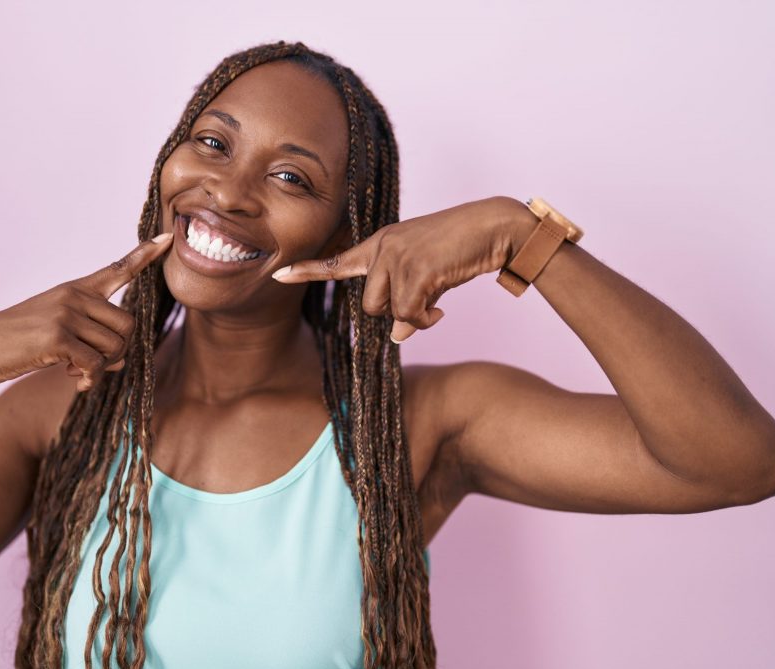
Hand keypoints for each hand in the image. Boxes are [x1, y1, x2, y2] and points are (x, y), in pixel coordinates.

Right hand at [0, 233, 173, 392]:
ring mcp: (66, 314)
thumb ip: (93, 339)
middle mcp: (74, 296)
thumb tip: (123, 360)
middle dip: (119, 351)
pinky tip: (73, 380)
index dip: (145, 255)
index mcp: (76, 289)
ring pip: (116, 346)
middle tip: (94, 364)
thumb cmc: (18, 343)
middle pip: (129, 324)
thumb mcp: (58, 332)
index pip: (118, 268)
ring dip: (101, 368)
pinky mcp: (58, 337)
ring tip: (77, 371)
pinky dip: (89, 379)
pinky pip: (96, 364)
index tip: (167, 238)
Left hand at [270, 196, 525, 341]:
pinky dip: (426, 318)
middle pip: (369, 305)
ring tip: (437, 299)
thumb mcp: (425, 273)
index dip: (307, 272)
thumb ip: (403, 300)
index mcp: (380, 243)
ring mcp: (397, 255)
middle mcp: (382, 246)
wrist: (495, 227)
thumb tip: (397, 335)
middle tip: (425, 304)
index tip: (278, 276)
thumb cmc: (461, 250)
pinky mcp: (415, 268)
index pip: (336, 261)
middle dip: (395, 313)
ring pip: (388, 311)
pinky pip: (409, 314)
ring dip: (413, 316)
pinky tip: (442, 305)